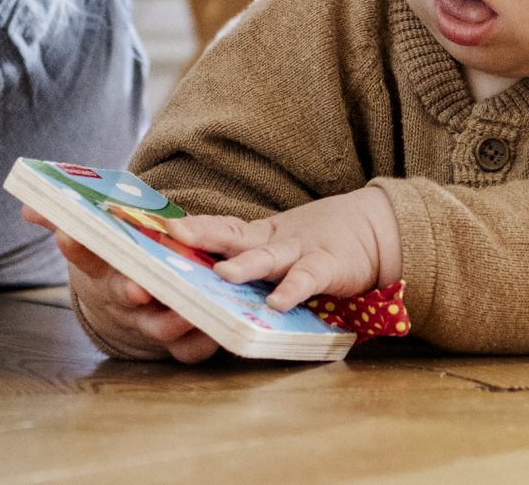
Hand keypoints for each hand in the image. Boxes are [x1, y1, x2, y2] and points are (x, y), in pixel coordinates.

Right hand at [21, 206, 220, 362]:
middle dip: (128, 290)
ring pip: (158, 328)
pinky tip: (215, 329)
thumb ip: (73, 217)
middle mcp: (127, 299)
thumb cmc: (129, 259)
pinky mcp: (182, 343)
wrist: (149, 303)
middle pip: (122, 295)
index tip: (67, 234)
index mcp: (107, 268)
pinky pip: (191, 349)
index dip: (75, 246)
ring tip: (185, 307)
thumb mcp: (104, 235)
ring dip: (171, 320)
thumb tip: (28, 209)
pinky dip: (203, 341)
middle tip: (137, 285)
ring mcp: (153, 323)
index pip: (85, 255)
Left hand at [167, 189, 403, 312]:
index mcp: (257, 236)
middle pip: (231, 235)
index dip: (188, 227)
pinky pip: (307, 280)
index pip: (217, 228)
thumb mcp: (278, 246)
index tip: (153, 225)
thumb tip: (202, 277)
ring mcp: (299, 251)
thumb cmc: (320, 244)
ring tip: (221, 274)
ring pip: (266, 257)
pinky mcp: (328, 266)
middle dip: (200, 235)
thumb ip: (249, 258)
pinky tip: (277, 303)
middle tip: (171, 234)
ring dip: (244, 266)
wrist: (375, 230)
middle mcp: (272, 240)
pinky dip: (292, 290)